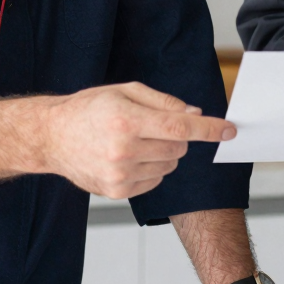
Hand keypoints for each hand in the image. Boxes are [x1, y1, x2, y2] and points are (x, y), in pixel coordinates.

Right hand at [36, 82, 233, 200]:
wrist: (53, 137)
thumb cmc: (89, 109)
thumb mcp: (124, 92)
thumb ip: (163, 103)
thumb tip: (195, 115)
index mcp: (126, 120)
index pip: (180, 128)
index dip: (209, 129)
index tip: (230, 131)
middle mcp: (123, 151)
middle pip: (178, 148)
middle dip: (177, 137)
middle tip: (152, 127)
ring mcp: (119, 175)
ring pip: (169, 166)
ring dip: (164, 153)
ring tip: (135, 142)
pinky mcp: (118, 191)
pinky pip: (156, 180)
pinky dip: (152, 168)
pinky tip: (129, 157)